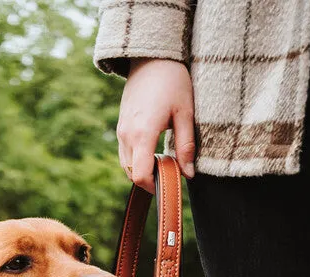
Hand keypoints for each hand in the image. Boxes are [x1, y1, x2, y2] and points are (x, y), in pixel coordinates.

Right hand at [117, 58, 194, 193]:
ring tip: (163, 160)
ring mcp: (121, 131)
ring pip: (126, 165)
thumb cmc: (172, 81)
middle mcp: (127, 135)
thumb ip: (186, 146)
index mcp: (143, 133)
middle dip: (149, 179)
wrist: (151, 57)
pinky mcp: (121, 127)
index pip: (139, 175)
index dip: (153, 186)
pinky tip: (153, 150)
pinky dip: (137, 159)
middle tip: (170, 171)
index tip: (169, 184)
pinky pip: (125, 153)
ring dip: (142, 169)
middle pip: (131, 173)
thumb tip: (189, 174)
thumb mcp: (185, 113)